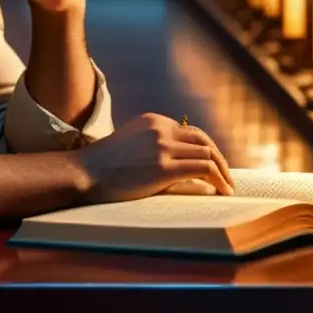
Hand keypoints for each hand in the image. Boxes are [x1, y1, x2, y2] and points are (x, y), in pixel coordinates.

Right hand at [74, 113, 234, 203]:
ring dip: (222, 171)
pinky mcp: (163, 167)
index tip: (212, 166)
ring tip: (228, 187)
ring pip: (207, 152)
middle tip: (226, 177)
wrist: (85, 173)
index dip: (205, 149)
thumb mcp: (132, 147)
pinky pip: (203, 168)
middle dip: (219, 158)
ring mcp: (162, 146)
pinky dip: (218, 179)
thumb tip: (189, 169)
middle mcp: (160, 129)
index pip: (189, 131)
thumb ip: (158, 150)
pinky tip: (222, 191)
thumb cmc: (104, 166)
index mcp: (152, 120)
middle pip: (203, 139)